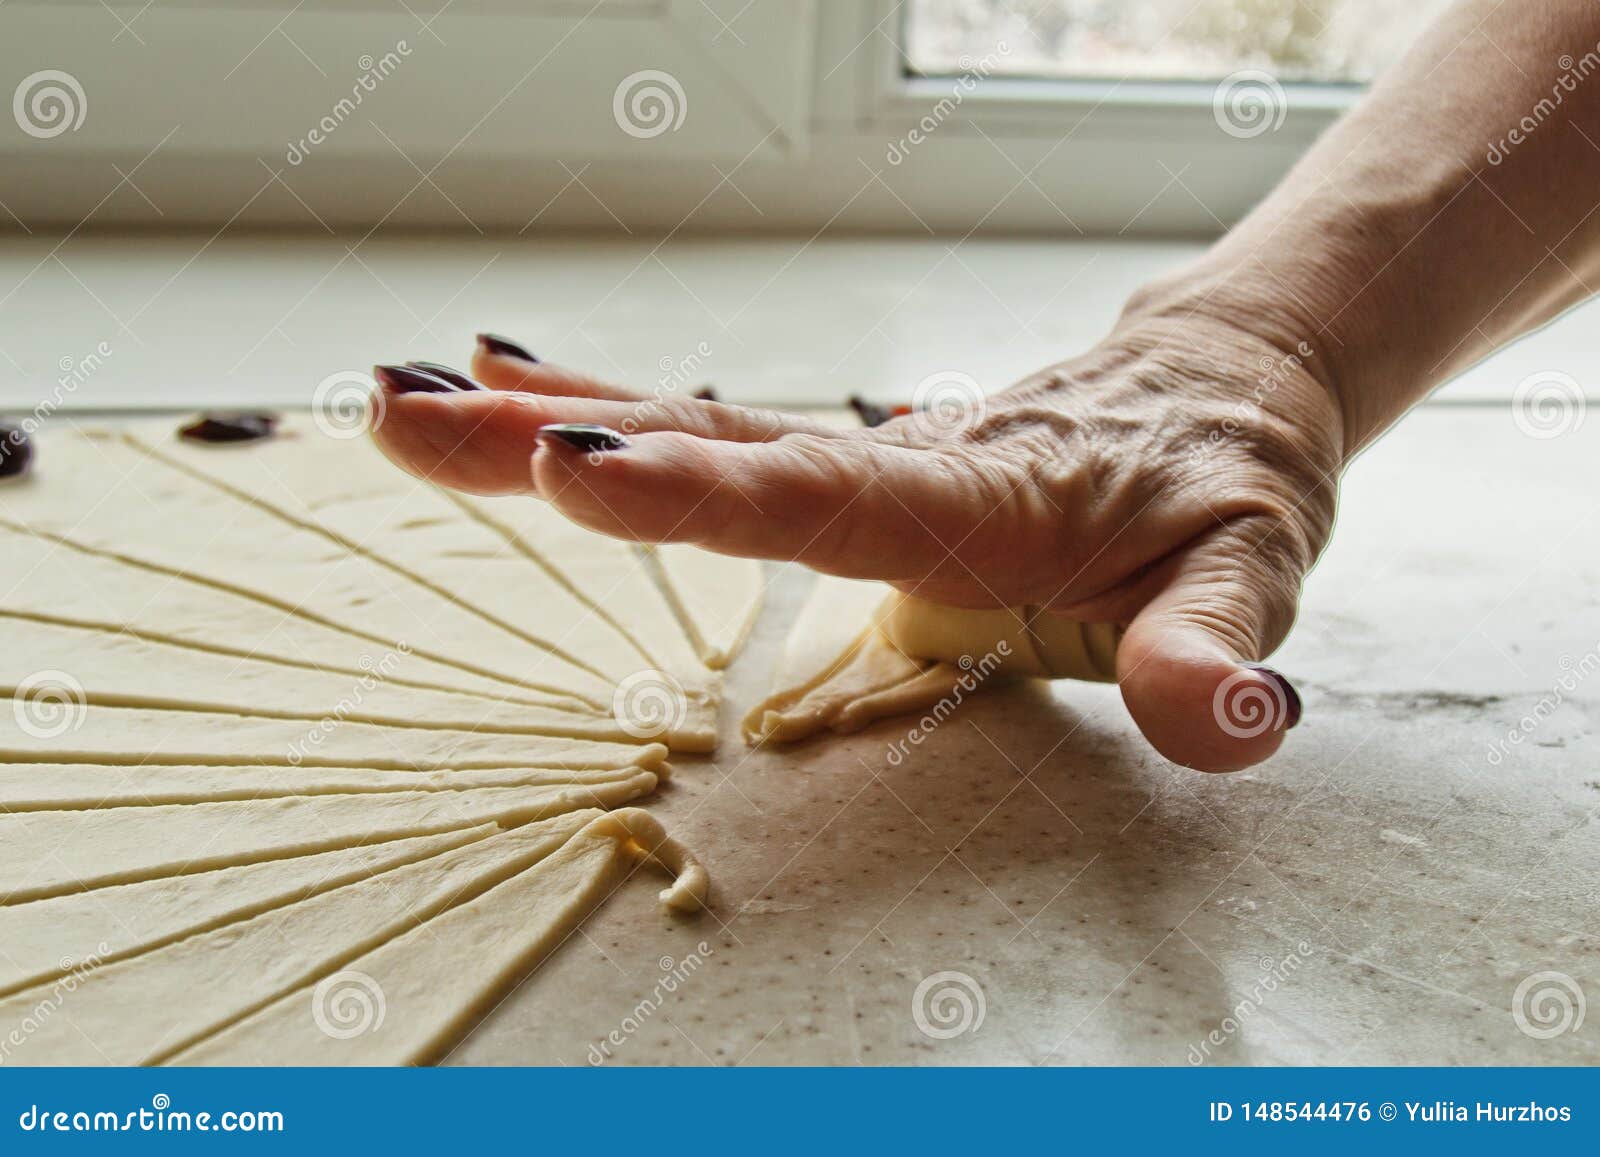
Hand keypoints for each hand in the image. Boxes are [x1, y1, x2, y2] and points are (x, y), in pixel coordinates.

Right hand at [372, 310, 1343, 772]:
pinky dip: (610, 413)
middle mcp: (902, 462)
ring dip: (550, 419)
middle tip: (417, 418)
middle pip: (717, 448)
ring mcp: (868, 457)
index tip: (574, 464)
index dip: (700, 490)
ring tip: (413, 404)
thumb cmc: (1226, 479)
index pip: (826, 496)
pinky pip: (720, 439)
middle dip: (561, 437)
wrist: (1217, 386)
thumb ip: (1212, 650)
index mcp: (979, 495)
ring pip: (696, 432)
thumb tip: (1221, 723)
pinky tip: (516, 389)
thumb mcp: (1252, 568)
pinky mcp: (852, 463)